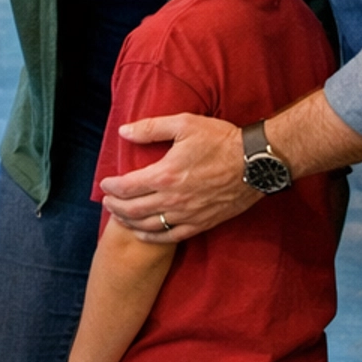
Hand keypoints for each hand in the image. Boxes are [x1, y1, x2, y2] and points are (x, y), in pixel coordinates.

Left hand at [99, 113, 259, 241]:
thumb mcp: (184, 124)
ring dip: (129, 222)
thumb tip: (124, 132)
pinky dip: (152, 237)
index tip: (105, 184)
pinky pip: (170, 237)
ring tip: (120, 216)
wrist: (255, 163)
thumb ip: (150, 128)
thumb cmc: (220, 140)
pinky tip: (143, 233)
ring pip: (148, 226)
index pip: (127, 187)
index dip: (111, 187)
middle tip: (107, 202)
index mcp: (165, 174)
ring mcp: (187, 214)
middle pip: (133, 210)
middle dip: (115, 206)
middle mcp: (172, 199)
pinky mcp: (201, 224)